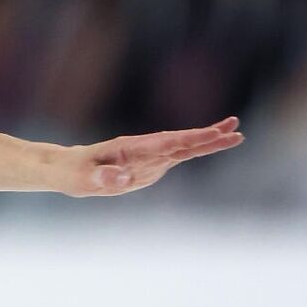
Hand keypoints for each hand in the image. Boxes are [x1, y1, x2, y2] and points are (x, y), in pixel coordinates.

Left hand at [58, 116, 242, 196]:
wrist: (69, 168)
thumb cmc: (74, 172)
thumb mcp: (83, 178)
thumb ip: (101, 177)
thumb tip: (121, 178)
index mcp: (130, 148)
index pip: (166, 142)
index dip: (190, 138)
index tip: (213, 133)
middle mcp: (144, 150)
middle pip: (181, 142)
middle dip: (208, 136)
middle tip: (237, 128)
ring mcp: (149, 158)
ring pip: (183, 148)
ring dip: (208, 142)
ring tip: (236, 134)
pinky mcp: (150, 166)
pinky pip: (177, 158)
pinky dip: (196, 151)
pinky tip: (214, 145)